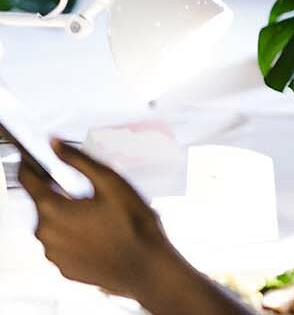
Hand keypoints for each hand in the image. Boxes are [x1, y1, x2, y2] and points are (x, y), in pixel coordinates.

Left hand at [20, 140, 179, 298]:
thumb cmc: (132, 226)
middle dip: (61, 196)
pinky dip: (75, 237)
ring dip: (68, 218)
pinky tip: (99, 235)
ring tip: (100, 218)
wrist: (145, 266)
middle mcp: (46, 234)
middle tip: (90, 195)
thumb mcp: (110, 182)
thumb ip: (79, 160)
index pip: (28, 180)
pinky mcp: (65, 268)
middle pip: (44, 205)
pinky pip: (63, 246)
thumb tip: (56, 144)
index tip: (31, 159)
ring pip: (54, 226)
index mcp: (53, 210)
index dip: (29, 166)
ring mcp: (54, 254)